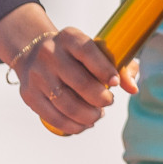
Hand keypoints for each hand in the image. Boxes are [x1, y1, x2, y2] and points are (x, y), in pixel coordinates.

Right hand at [14, 27, 139, 136]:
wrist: (33, 53)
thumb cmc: (74, 55)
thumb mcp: (95, 50)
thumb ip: (120, 66)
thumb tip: (132, 88)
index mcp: (69, 37)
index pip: (87, 51)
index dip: (104, 69)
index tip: (116, 83)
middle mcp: (50, 54)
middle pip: (79, 82)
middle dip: (100, 98)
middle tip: (108, 101)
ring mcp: (37, 75)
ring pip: (67, 103)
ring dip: (88, 115)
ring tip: (98, 114)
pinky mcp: (29, 95)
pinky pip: (53, 117)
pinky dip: (72, 125)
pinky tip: (84, 124)